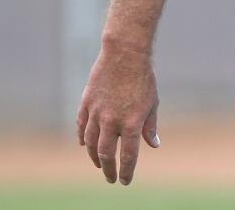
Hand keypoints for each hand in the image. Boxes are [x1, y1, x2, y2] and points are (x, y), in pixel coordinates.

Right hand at [76, 41, 160, 184]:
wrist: (125, 53)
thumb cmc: (143, 78)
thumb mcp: (152, 103)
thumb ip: (150, 126)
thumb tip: (154, 145)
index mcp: (131, 123)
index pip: (127, 156)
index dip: (126, 172)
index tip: (125, 181)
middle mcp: (112, 121)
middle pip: (106, 154)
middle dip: (108, 169)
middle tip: (110, 178)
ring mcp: (96, 112)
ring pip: (90, 143)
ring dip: (94, 156)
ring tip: (99, 164)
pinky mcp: (86, 103)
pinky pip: (81, 125)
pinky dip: (81, 137)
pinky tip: (83, 144)